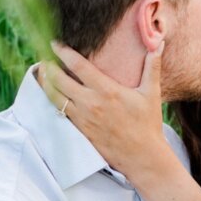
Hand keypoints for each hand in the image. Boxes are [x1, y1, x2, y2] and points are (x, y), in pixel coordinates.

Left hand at [41, 41, 169, 176]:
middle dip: (49, 66)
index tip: (55, 43)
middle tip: (45, 56)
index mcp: (107, 90)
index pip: (78, 66)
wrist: (141, 157)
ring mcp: (82, 118)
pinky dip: (52, 100)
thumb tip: (157, 45)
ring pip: (55, 97)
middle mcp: (90, 103)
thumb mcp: (151, 94)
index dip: (63, 52)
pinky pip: (59, 112)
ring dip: (46, 83)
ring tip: (43, 72)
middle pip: (59, 80)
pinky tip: (51, 94)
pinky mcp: (80, 130)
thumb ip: (152, 67)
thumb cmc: (147, 125)